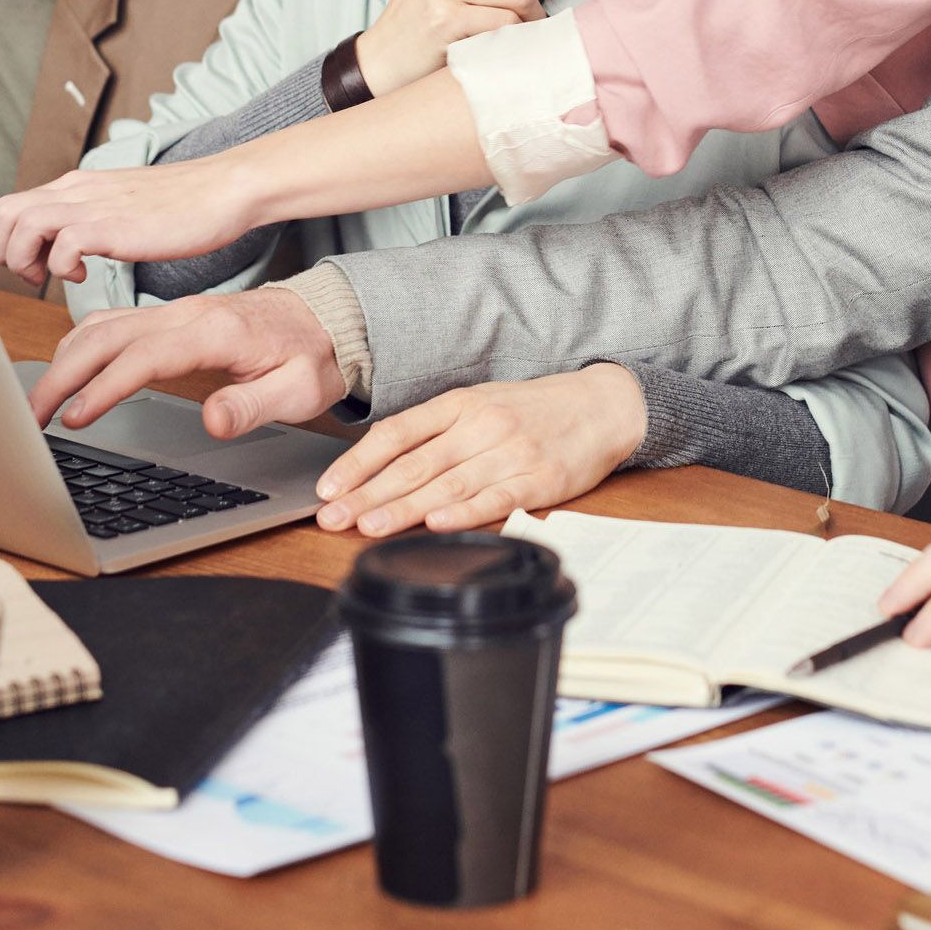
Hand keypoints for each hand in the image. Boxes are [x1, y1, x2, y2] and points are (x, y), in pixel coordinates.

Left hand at [0, 153, 263, 289]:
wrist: (224, 190)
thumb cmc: (182, 207)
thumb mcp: (122, 210)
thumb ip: (89, 223)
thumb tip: (67, 248)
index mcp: (75, 188)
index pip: (6, 205)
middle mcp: (75, 191)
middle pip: (2, 213)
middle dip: (2, 251)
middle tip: (33, 275)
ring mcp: (92, 205)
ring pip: (20, 225)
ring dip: (25, 260)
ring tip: (54, 277)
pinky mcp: (112, 224)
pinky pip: (61, 246)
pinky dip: (60, 267)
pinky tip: (85, 274)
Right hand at [28, 288, 343, 437]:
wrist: (331, 321)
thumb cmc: (315, 356)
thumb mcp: (300, 389)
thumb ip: (255, 405)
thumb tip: (212, 420)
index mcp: (216, 330)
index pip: (144, 356)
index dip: (104, 386)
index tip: (76, 418)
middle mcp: (188, 314)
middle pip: (106, 335)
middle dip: (62, 375)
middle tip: (31, 417)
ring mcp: (176, 313)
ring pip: (102, 325)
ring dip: (64, 360)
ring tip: (39, 403)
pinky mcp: (171, 319)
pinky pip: (113, 325)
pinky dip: (80, 347)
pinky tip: (68, 373)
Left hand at [316, 365, 644, 536]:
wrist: (602, 405)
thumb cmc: (535, 409)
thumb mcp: (482, 402)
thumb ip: (436, 430)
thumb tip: (380, 461)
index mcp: (461, 404)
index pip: (398, 432)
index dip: (359, 460)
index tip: (328, 486)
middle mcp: (481, 425)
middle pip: (415, 464)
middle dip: (368, 493)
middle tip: (332, 517)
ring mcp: (511, 452)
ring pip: (448, 485)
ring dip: (404, 509)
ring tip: (368, 526)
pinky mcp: (541, 480)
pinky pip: (496, 498)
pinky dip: (465, 513)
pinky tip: (437, 524)